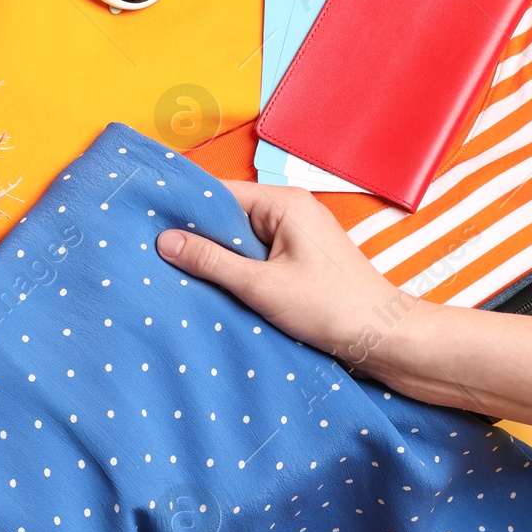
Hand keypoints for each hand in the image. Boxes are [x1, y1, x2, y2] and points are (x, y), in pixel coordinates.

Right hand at [156, 181, 418, 379]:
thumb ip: (211, 261)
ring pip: (240, 239)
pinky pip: (255, 255)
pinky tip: (217, 288)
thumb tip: (166, 241)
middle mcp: (290, 210)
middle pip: (227, 215)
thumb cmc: (331, 308)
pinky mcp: (298, 258)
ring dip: (218, 258)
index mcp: (284, 203)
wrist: (382, 338)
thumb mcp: (260, 286)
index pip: (219, 193)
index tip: (149, 224)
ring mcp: (296, 234)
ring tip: (181, 274)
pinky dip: (237, 271)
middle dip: (198, 237)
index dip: (184, 210)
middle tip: (157, 255)